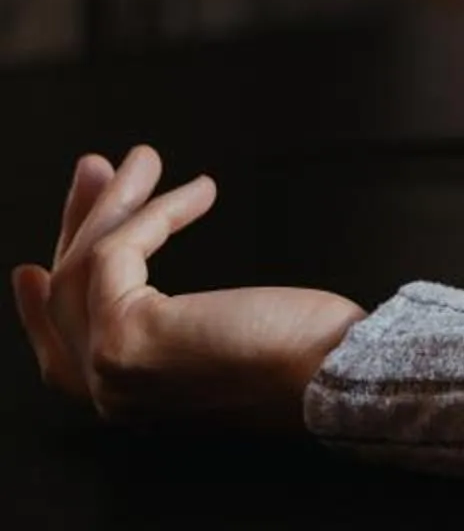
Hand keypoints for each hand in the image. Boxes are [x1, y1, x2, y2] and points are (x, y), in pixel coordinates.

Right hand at [13, 146, 364, 434]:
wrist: (334, 374)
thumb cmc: (301, 353)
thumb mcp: (219, 342)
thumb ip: (173, 329)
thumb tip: (149, 282)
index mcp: (128, 402)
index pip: (59, 358)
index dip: (38, 311)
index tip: (32, 267)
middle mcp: (107, 395)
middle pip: (64, 301)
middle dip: (74, 228)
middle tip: (91, 171)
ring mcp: (109, 368)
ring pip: (84, 266)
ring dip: (112, 201)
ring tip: (141, 158)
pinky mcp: (125, 337)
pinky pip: (117, 252)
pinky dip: (154, 211)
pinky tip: (198, 191)